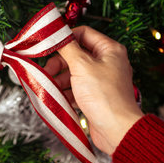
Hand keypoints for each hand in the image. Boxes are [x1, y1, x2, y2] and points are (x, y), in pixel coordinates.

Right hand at [44, 26, 143, 154]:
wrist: (116, 129)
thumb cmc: (104, 96)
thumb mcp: (81, 66)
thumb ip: (67, 48)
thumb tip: (56, 34)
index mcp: (109, 50)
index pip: (84, 33)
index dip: (66, 37)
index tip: (49, 44)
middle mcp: (107, 62)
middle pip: (76, 54)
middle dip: (59, 62)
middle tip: (46, 70)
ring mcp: (102, 79)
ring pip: (74, 72)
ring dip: (60, 78)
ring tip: (49, 86)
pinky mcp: (96, 95)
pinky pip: (77, 88)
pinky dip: (66, 91)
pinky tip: (58, 97)